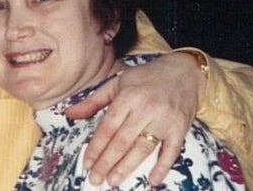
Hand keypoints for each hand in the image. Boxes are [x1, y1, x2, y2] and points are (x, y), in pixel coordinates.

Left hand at [65, 52, 203, 185]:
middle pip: (123, 141)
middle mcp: (146, 109)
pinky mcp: (180, 128)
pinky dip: (163, 166)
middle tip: (96, 179)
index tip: (86, 163)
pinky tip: (152, 180)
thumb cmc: (145, 78)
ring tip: (114, 181)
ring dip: (127, 167)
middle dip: (107, 162)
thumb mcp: (117, 82)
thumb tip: (69, 113)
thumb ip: (93, 100)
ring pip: (143, 148)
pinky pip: (172, 150)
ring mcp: (165, 120)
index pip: (108, 127)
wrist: (183, 72)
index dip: (96, 147)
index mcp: (128, 97)